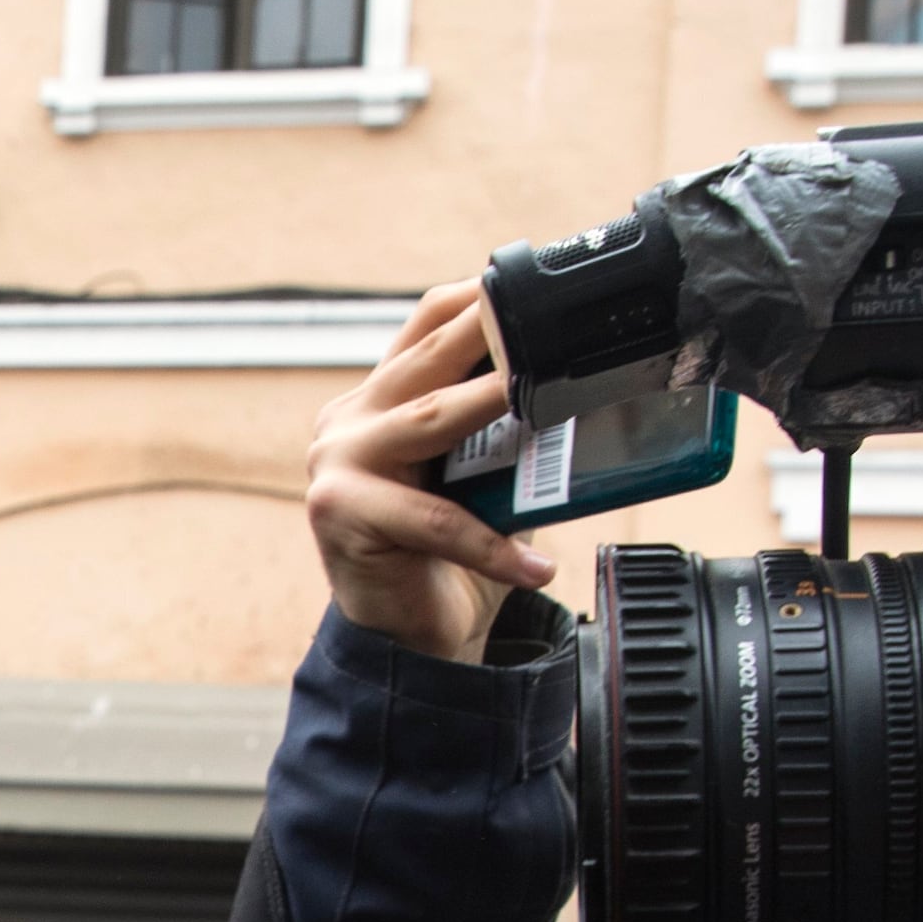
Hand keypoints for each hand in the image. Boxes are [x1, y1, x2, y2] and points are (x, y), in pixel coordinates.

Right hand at [301, 282, 561, 663]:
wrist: (407, 638)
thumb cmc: (450, 555)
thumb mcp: (479, 475)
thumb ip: (503, 429)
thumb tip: (585, 387)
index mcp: (379, 397)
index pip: (425, 323)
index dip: (476, 297)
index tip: (532, 283)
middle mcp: (350, 418)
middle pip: (428, 356)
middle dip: (490, 331)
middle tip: (551, 319)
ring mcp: (338, 462)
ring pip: (429, 420)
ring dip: (492, 402)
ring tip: (542, 399)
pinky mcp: (340, 512)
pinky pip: (435, 522)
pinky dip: (491, 546)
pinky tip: (535, 566)